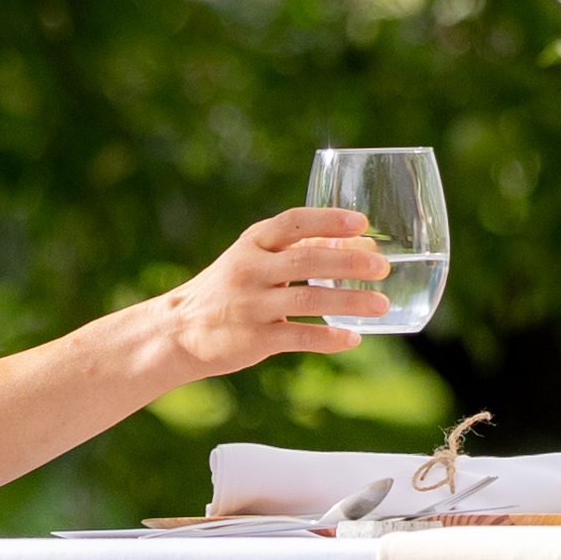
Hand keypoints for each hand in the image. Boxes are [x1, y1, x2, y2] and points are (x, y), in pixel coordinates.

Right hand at [151, 204, 389, 382]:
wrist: (178, 330)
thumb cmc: (228, 289)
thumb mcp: (253, 259)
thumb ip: (296, 250)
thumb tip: (353, 243)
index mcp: (253, 243)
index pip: (293, 223)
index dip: (328, 220)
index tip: (361, 222)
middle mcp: (250, 270)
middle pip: (306, 261)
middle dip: (349, 262)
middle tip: (382, 266)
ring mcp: (251, 306)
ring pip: (309, 300)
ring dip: (350, 302)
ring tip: (381, 304)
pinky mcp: (254, 339)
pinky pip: (299, 337)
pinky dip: (329, 338)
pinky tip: (353, 338)